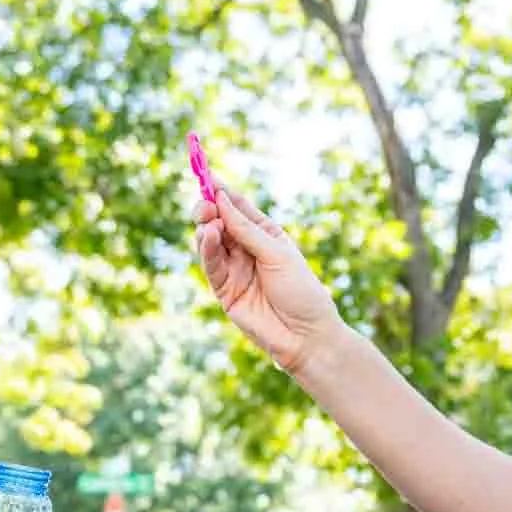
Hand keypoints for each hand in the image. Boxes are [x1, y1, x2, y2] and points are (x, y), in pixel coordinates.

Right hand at [194, 182, 344, 375]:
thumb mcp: (277, 253)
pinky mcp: (224, 291)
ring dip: (206, 229)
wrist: (306, 335)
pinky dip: (207, 249)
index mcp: (266, 235)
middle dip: (209, 210)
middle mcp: (247, 250)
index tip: (206, 175)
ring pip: (210, 243)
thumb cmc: (301, 292)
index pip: (239, 208)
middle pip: (220, 223)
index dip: (221, 192)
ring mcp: (234, 270)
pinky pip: (211, 265)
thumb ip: (247, 230)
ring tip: (209, 222)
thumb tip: (221, 201)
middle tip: (204, 203)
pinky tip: (209, 236)